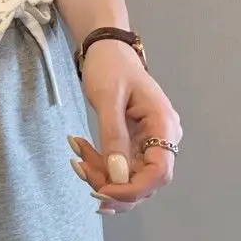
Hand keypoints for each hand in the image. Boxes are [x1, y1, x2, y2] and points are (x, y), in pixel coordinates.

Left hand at [68, 39, 181, 214]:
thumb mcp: (108, 97)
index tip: (103, 191)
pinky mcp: (136, 143)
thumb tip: (118, 176)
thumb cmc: (110, 66)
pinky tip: (80, 153)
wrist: (107, 49)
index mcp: (164, 125)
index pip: (159, 173)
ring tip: (76, 154)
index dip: (133, 189)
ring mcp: (150, 142)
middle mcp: (163, 138)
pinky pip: (121, 165)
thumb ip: (113, 136)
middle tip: (78, 165)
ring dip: (101, 174)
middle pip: (144, 180)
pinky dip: (100, 165)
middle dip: (110, 182)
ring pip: (130, 177)